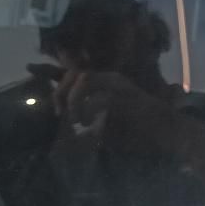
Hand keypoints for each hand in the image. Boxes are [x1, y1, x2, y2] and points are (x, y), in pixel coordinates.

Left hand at [52, 69, 177, 155]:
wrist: (170, 133)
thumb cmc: (140, 132)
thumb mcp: (106, 128)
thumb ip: (88, 124)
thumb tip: (69, 130)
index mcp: (105, 84)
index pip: (74, 72)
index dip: (52, 72)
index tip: (34, 74)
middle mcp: (111, 79)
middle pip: (75, 73)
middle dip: (61, 92)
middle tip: (60, 113)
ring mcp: (120, 86)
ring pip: (85, 79)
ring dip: (74, 99)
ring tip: (75, 118)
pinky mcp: (127, 96)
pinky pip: (99, 98)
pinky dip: (88, 110)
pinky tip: (87, 123)